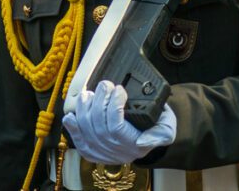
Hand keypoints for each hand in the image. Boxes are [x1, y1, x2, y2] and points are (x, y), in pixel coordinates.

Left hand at [62, 80, 176, 164]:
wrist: (149, 135)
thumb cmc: (157, 127)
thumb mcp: (167, 129)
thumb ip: (161, 134)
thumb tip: (142, 141)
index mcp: (134, 146)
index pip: (116, 127)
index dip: (113, 106)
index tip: (119, 89)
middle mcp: (117, 152)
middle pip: (98, 126)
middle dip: (99, 101)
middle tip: (105, 85)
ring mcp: (103, 153)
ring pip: (86, 130)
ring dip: (85, 108)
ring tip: (90, 94)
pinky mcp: (92, 151)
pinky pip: (78, 141)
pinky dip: (72, 127)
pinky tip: (71, 115)